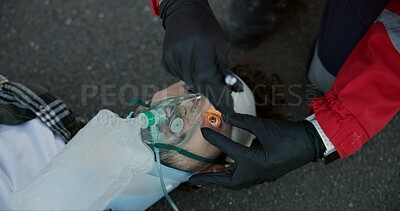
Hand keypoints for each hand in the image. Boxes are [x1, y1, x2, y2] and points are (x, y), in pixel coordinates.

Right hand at [160, 0, 242, 112]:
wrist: (184, 14)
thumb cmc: (207, 29)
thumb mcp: (222, 46)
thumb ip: (224, 69)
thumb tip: (232, 90)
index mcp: (199, 47)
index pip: (209, 79)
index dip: (219, 95)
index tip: (229, 109)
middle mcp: (183, 54)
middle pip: (199, 83)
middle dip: (213, 91)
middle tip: (224, 97)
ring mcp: (172, 58)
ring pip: (190, 82)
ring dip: (201, 82)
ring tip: (205, 68)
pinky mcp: (166, 62)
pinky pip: (181, 77)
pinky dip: (190, 75)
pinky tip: (192, 63)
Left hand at [189, 113, 324, 189]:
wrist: (310, 143)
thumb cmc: (289, 136)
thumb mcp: (264, 126)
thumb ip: (243, 121)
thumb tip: (226, 115)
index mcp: (256, 162)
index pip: (229, 151)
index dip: (215, 140)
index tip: (204, 132)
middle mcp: (257, 173)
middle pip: (228, 182)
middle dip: (210, 180)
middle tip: (194, 179)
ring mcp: (262, 175)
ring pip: (236, 183)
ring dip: (221, 180)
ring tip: (207, 176)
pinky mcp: (266, 173)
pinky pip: (245, 179)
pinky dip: (233, 177)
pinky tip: (228, 170)